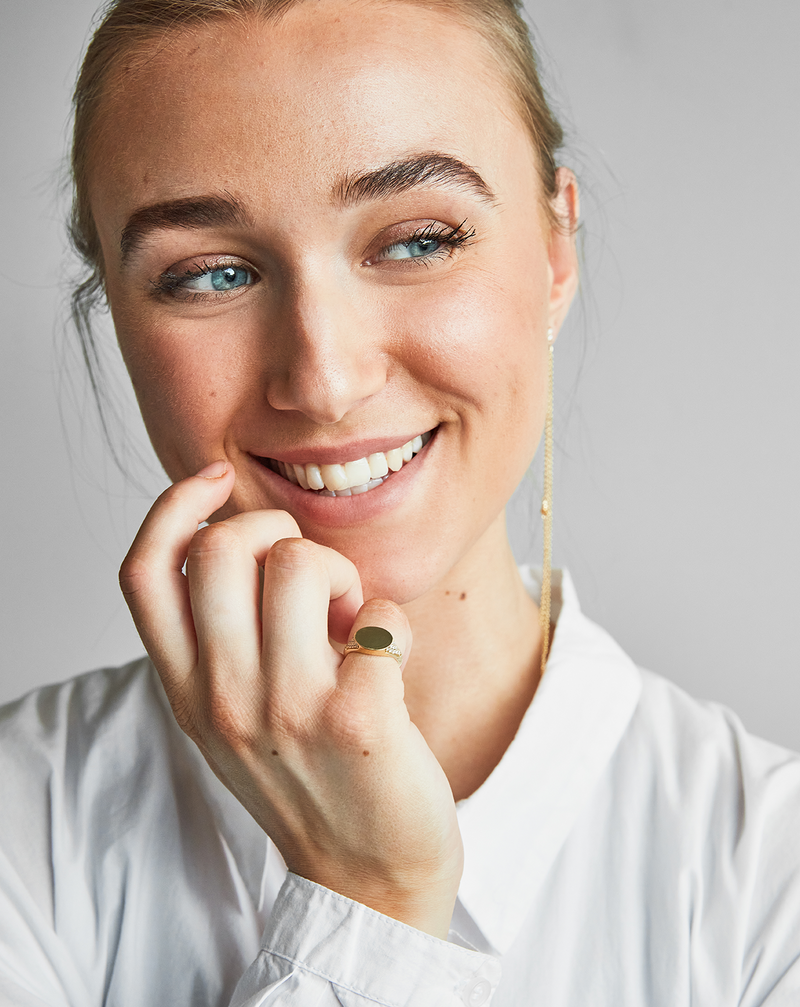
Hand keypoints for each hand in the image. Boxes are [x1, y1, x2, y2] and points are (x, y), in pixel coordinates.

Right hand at [119, 462, 462, 937]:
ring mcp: (286, 711)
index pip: (143, 574)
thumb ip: (221, 640)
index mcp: (186, 690)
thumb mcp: (234, 715)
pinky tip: (388, 663)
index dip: (171, 508)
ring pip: (298, 564)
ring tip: (350, 622)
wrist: (367, 877)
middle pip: (220, 549)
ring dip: (339, 574)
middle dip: (276, 531)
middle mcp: (222, 698)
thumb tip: (242, 535)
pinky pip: (377, 617)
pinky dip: (391, 625)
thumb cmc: (309, 778)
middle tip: (311, 578)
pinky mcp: (357, 720)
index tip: (214, 478)